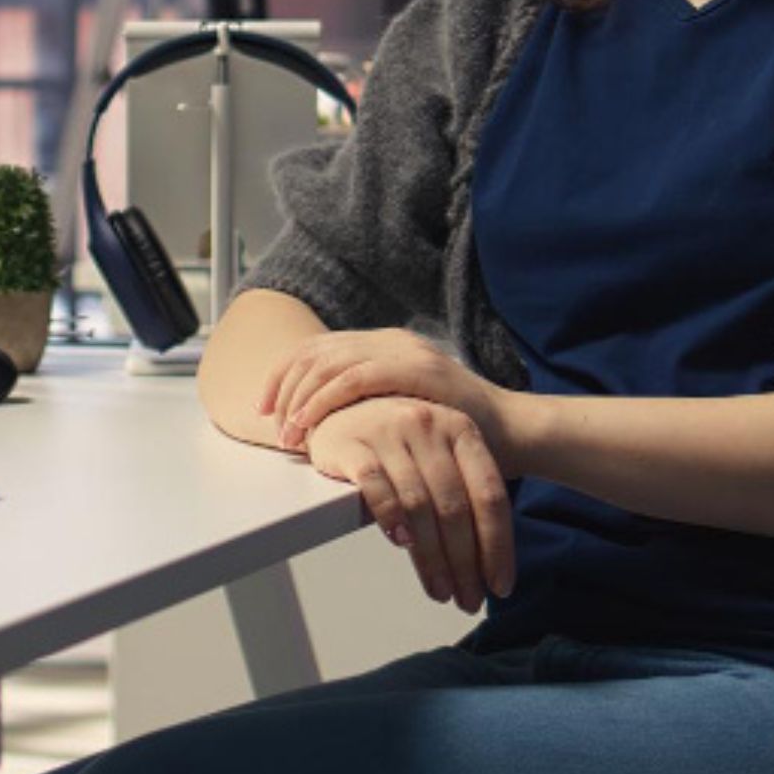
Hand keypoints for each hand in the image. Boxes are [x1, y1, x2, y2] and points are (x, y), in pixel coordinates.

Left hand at [260, 327, 511, 454]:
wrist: (510, 433)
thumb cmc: (454, 430)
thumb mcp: (399, 409)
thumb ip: (366, 404)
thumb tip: (318, 422)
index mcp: (383, 345)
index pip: (318, 350)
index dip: (283, 376)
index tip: (263, 408)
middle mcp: (390, 340)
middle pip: (316, 352)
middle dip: (283, 388)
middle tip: (270, 423)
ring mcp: (404, 351)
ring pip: (328, 363)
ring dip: (300, 398)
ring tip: (287, 431)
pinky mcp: (416, 369)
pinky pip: (354, 379)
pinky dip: (324, 401)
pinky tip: (310, 423)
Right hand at [306, 398, 514, 612]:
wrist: (338, 405)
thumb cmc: (395, 438)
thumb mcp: (438, 452)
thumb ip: (462, 490)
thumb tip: (486, 559)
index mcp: (460, 429)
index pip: (489, 495)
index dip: (498, 545)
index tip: (499, 585)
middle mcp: (428, 425)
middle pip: (455, 507)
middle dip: (465, 563)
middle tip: (467, 599)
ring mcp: (389, 432)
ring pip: (419, 506)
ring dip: (431, 557)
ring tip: (439, 589)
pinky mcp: (352, 444)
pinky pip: (376, 487)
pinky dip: (391, 518)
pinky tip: (401, 545)